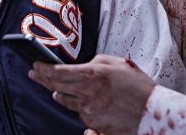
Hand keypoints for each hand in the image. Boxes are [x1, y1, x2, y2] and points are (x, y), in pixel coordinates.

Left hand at [29, 54, 154, 134]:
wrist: (152, 112)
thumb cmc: (137, 85)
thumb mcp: (116, 63)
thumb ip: (95, 62)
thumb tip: (83, 66)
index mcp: (91, 76)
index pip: (58, 73)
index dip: (43, 69)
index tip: (35, 65)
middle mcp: (86, 94)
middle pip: (56, 86)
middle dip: (42, 79)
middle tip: (34, 74)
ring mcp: (88, 111)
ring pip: (66, 101)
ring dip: (58, 93)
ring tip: (54, 89)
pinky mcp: (94, 124)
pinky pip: (80, 113)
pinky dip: (79, 106)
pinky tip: (84, 102)